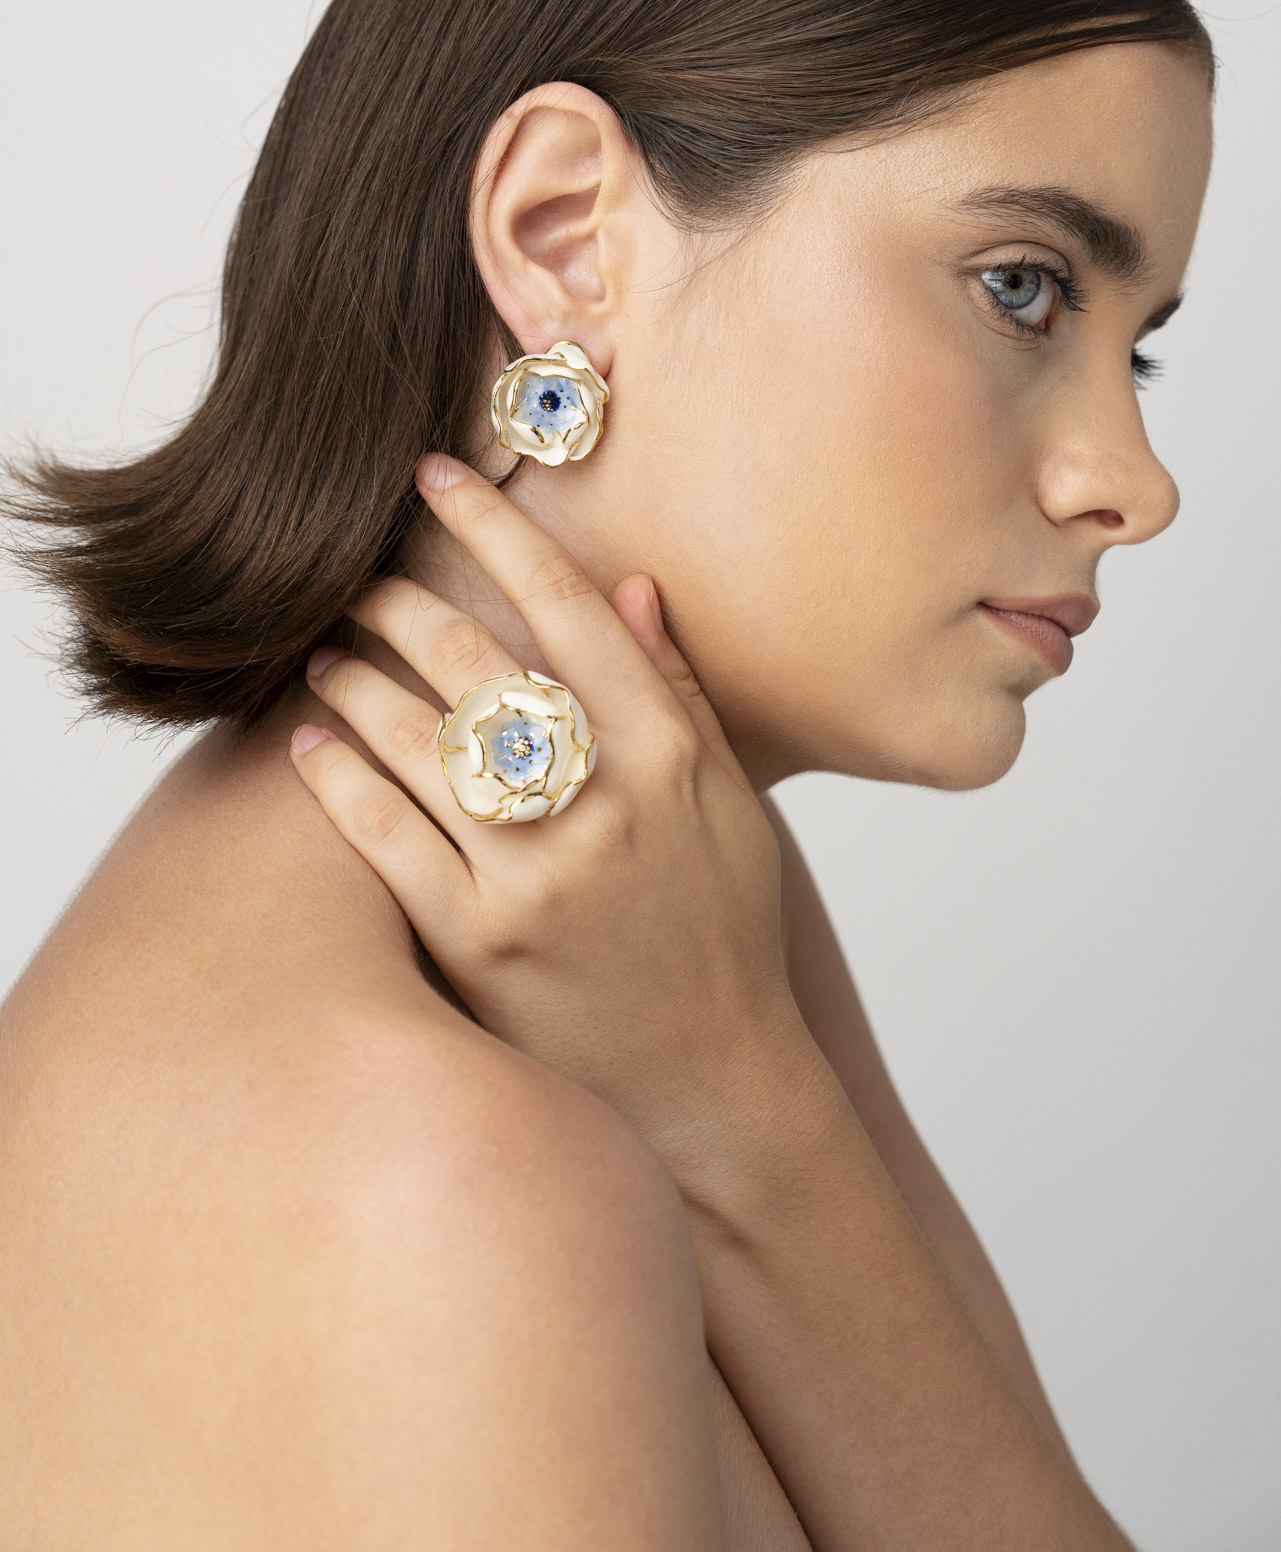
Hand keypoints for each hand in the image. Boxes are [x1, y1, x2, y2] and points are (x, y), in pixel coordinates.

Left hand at [290, 455, 811, 1179]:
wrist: (712, 1080)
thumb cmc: (725, 931)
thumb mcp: (731, 804)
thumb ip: (679, 693)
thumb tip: (630, 586)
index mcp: (669, 753)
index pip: (567, 606)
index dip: (494, 528)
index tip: (437, 476)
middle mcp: (603, 803)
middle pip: (475, 659)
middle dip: (399, 596)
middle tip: (357, 571)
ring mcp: (536, 875)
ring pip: (417, 739)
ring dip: (356, 678)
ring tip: (324, 650)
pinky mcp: (477, 942)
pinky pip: (386, 836)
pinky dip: (339, 777)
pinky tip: (312, 741)